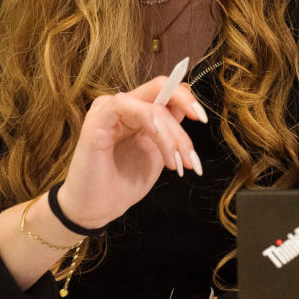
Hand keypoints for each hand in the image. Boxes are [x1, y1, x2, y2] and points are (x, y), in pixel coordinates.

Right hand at [53, 74, 208, 230]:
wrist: (98, 208)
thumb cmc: (124, 182)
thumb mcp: (158, 154)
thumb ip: (170, 131)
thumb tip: (190, 111)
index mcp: (137, 112)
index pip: (165, 91)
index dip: (187, 99)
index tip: (202, 119)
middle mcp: (123, 106)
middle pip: (161, 90)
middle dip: (183, 120)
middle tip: (189, 158)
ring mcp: (108, 110)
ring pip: (151, 105)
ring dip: (170, 134)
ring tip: (174, 164)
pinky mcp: (96, 120)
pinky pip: (123, 104)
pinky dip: (147, 119)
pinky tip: (156, 137)